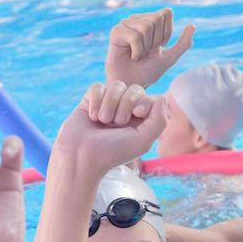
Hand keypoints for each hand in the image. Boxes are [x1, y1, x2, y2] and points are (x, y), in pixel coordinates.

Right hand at [52, 81, 167, 178]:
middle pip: (134, 89)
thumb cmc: (112, 152)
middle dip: (126, 103)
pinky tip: (92, 117)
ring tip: (102, 121)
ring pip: (116, 85)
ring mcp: (107, 105)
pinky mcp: (90, 101)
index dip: (143, 101)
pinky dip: (96, 100)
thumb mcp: (143, 141)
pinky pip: (97, 86)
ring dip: (109, 103)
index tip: (137, 113)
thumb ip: (159, 121)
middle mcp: (125, 111)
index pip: (149, 98)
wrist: (81, 156)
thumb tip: (161, 98)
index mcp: (140, 121)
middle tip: (116, 123)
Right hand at [104, 8, 194, 87]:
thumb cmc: (148, 72)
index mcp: (150, 21)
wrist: (132, 86)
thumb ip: (182, 44)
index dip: (167, 32)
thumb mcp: (169, 58)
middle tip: (146, 53)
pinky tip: (132, 57)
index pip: (166, 13)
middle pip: (156, 19)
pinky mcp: (116, 32)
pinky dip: (137, 51)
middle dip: (155, 41)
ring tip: (138, 55)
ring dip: (145, 47)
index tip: (159, 46)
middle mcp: (138, 19)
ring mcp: (126, 24)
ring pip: (146, 27)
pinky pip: (134, 36)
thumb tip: (192, 25)